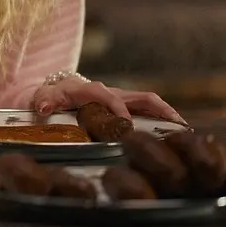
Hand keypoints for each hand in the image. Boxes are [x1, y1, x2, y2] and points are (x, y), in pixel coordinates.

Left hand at [30, 74, 184, 124]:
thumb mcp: (42, 97)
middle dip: (161, 110)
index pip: (108, 97)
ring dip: (167, 115)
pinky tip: (172, 136)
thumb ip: (43, 101)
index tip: (127, 127)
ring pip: (148, 103)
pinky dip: (161, 120)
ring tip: (184, 133)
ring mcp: (119, 98)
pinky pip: (146, 110)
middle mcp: (109, 92)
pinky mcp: (123, 105)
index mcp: (89, 90)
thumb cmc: (48, 97)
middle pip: (141, 96)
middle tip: (178, 127)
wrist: (50, 91)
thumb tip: (43, 107)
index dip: (118, 110)